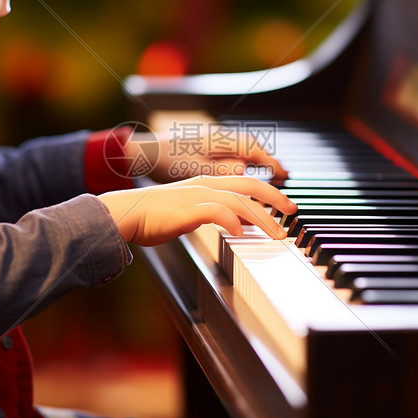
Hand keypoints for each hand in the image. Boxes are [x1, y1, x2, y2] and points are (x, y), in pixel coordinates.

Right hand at [98, 176, 296, 245]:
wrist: (125, 213)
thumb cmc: (153, 216)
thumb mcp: (191, 212)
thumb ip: (215, 214)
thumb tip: (239, 224)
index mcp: (207, 183)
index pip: (245, 183)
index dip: (268, 193)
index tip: (284, 207)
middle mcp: (205, 185)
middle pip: (249, 186)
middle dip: (275, 198)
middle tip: (292, 212)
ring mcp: (196, 195)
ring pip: (239, 201)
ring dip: (261, 217)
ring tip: (275, 233)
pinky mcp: (187, 209)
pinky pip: (216, 211)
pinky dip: (232, 221)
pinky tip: (241, 233)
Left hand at [123, 127, 287, 182]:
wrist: (143, 153)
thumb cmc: (165, 160)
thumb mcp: (194, 169)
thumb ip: (221, 170)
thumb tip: (244, 170)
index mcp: (217, 140)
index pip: (252, 148)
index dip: (270, 162)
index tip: (283, 175)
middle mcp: (217, 136)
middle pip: (251, 146)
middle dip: (268, 160)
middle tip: (284, 175)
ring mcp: (211, 140)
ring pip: (243, 148)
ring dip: (258, 160)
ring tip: (271, 174)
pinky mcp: (204, 147)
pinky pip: (232, 152)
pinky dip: (244, 161)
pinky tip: (246, 171)